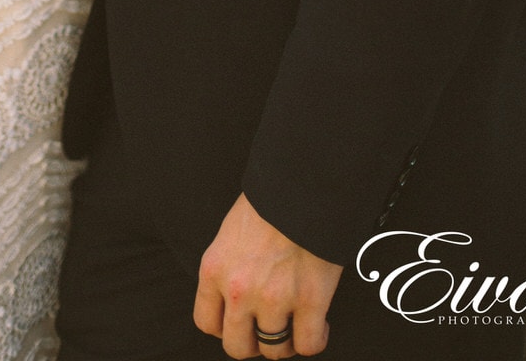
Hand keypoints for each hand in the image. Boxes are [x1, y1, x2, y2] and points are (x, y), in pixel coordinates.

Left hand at [194, 194, 341, 357]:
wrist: (302, 182)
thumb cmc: (268, 201)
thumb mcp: (230, 233)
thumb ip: (228, 268)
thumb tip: (236, 297)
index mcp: (214, 269)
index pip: (207, 323)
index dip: (226, 327)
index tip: (241, 321)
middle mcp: (239, 290)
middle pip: (238, 347)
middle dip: (253, 343)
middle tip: (267, 328)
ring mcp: (274, 298)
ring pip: (275, 350)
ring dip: (286, 342)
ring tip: (295, 324)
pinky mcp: (310, 300)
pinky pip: (309, 345)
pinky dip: (315, 339)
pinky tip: (319, 323)